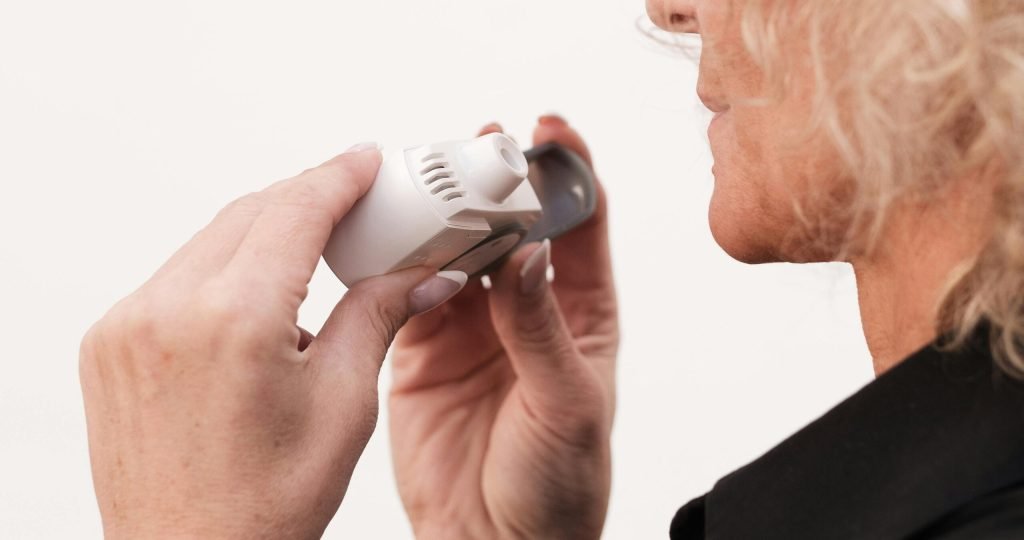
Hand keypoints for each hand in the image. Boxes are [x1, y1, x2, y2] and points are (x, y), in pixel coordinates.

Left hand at [79, 144, 467, 538]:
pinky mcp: (110, 343)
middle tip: (355, 203)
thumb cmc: (265, 505)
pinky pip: (177, 278)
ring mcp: (128, 325)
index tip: (366, 160)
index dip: (339, 177)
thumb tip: (423, 274)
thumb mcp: (343, 404)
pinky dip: (225, 272)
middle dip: (306, 200)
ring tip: (314, 261)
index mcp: (234, 321)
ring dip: (265, 235)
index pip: (295, 212)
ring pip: (211, 242)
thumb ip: (378, 317)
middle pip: (251, 214)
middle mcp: (167, 310)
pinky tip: (260, 304)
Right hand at [389, 118, 618, 538]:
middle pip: (511, 222)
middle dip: (498, 177)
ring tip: (428, 177)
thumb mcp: (567, 404)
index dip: (568, 170)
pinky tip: (391, 233)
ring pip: (455, 247)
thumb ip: (540, 328)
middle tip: (480, 144)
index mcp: (581, 314)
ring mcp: (470, 325)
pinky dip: (398, 259)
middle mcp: (524, 309)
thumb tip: (527, 252)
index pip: (580, 223)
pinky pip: (407, 287)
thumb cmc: (558, 485)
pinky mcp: (420, 348)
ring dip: (443, 211)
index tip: (551, 132)